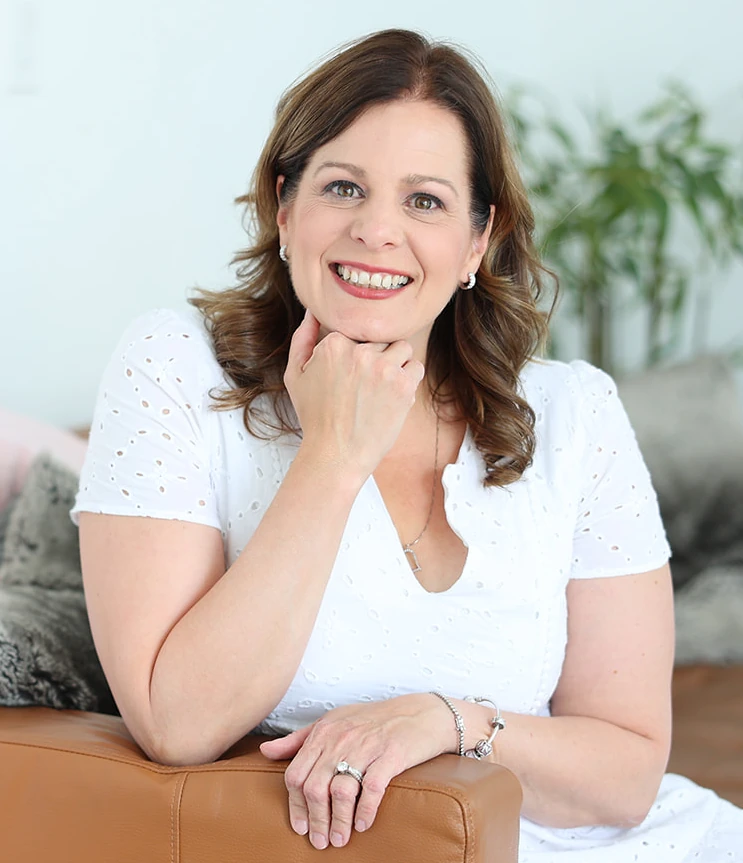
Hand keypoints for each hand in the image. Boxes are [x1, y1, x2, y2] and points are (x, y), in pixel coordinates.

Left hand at [259, 694, 453, 849]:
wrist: (420, 713)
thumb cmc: (374, 720)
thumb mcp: (334, 722)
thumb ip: (299, 739)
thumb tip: (266, 752)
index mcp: (324, 732)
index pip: (296, 774)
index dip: (295, 806)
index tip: (300, 827)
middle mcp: (341, 738)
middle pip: (315, 787)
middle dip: (315, 820)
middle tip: (320, 842)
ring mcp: (366, 746)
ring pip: (341, 791)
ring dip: (338, 821)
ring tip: (340, 838)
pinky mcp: (391, 755)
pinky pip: (372, 788)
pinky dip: (365, 811)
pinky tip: (364, 824)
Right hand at [283, 311, 424, 482]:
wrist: (335, 455)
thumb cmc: (315, 417)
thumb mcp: (295, 375)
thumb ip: (302, 338)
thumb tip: (314, 312)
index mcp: (334, 344)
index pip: (357, 332)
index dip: (356, 353)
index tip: (349, 376)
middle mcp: (360, 351)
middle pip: (380, 339)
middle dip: (376, 358)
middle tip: (364, 387)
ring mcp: (384, 367)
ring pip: (402, 348)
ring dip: (396, 363)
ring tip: (381, 387)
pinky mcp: (403, 385)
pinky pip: (416, 366)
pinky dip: (409, 379)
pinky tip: (393, 395)